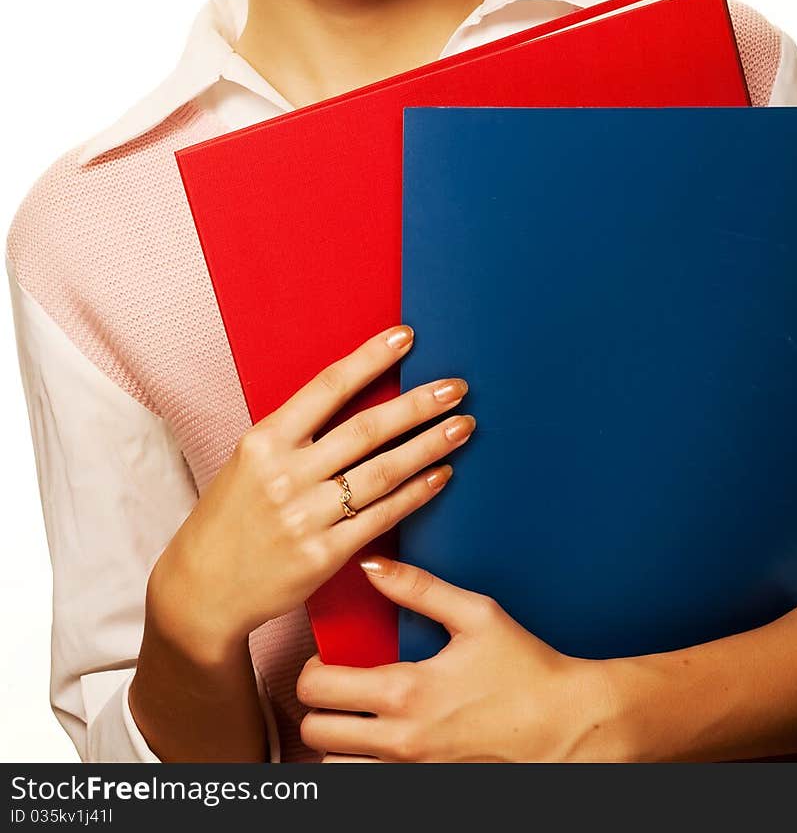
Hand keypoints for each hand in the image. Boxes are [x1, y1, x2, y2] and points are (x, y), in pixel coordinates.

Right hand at [148, 329, 474, 663]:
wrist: (204, 588)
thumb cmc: (233, 515)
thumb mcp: (250, 461)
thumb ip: (297, 433)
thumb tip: (356, 396)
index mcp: (265, 440)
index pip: (328, 387)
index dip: (371, 358)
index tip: (406, 338)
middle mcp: (285, 474)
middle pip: (367, 429)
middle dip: (419, 405)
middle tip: (457, 388)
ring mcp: (306, 515)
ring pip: (383, 471)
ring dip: (430, 446)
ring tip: (463, 426)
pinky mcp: (324, 554)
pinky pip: (383, 515)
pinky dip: (417, 492)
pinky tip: (441, 475)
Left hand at [298, 557, 623, 761]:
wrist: (568, 727)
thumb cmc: (527, 670)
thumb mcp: (477, 614)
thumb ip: (419, 587)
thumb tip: (371, 566)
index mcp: (406, 691)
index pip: (319, 688)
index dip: (312, 669)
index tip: (328, 658)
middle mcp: (401, 740)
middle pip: (316, 734)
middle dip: (316, 707)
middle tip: (336, 688)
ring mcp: (413, 774)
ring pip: (336, 771)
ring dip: (337, 746)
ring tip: (356, 720)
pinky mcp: (427, 792)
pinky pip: (369, 788)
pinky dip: (363, 768)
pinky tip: (381, 746)